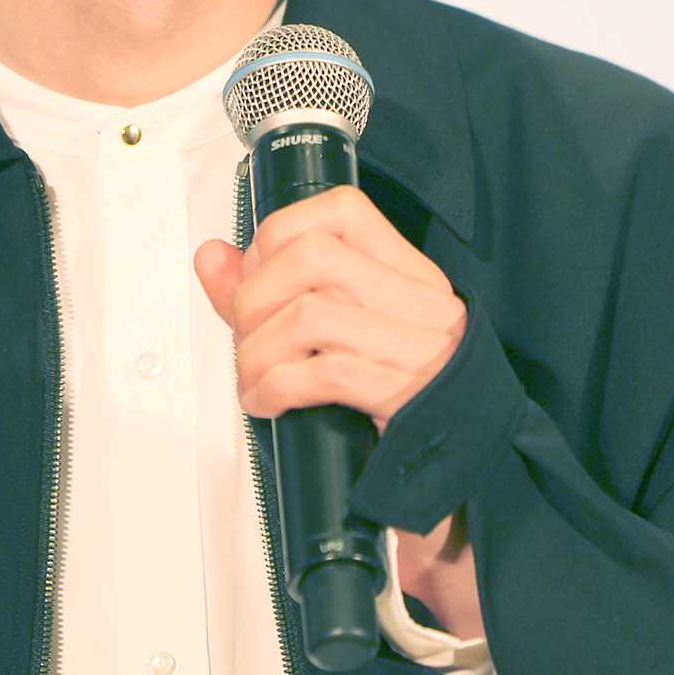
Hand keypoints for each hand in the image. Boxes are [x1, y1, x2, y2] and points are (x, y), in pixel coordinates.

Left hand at [194, 184, 465, 429]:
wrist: (460, 463)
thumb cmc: (398, 398)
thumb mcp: (343, 334)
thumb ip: (272, 291)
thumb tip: (212, 256)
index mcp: (411, 276)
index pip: (343, 211)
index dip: (280, 232)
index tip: (257, 272)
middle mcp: (422, 304)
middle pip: (312, 257)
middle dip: (254, 296)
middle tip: (246, 333)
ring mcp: (419, 350)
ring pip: (310, 314)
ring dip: (257, 349)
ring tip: (251, 374)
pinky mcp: (406, 399)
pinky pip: (324, 375)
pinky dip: (276, 387)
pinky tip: (267, 401)